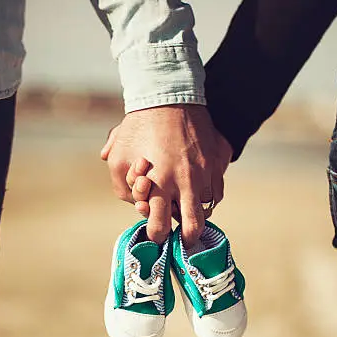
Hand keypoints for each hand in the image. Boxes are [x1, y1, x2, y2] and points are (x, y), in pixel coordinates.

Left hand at [100, 105, 231, 246]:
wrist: (171, 95)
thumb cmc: (140, 126)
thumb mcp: (119, 156)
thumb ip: (121, 185)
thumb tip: (135, 203)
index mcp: (159, 183)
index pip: (160, 224)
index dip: (157, 236)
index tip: (157, 237)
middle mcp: (186, 182)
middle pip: (193, 225)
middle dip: (187, 238)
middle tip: (184, 241)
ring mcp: (205, 172)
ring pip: (208, 208)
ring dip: (198, 214)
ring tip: (190, 214)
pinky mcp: (216, 162)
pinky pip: (217, 190)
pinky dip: (208, 196)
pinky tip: (198, 192)